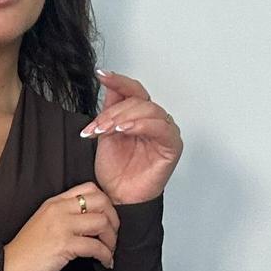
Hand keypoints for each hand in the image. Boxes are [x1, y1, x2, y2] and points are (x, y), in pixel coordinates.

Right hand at [2, 183, 118, 270]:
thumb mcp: (43, 224)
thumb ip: (63, 217)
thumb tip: (89, 223)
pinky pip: (96, 247)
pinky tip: (105, 262)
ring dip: (111, 240)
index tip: (107, 221)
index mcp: (54, 203)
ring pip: (102, 223)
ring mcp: (61, 226)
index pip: (89, 188)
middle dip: (114, 220)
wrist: (6, 269)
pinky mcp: (63, 245)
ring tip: (109, 251)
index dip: (105, 204)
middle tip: (112, 237)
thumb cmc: (25, 252)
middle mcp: (59, 210)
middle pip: (102, 202)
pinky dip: (106, 256)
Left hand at [80, 70, 182, 204]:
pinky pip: (161, 127)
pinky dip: (142, 125)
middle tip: (98, 126)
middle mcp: (154, 121)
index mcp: (139, 116)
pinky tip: (125, 130)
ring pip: (148, 110)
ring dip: (124, 117)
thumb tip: (107, 81)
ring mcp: (164, 132)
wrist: (117, 196)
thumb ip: (110, 107)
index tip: (101, 74)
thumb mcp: (105, 132)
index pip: (133, 90)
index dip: (118, 80)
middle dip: (114, 111)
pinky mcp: (172, 146)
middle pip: (138, 101)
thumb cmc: (114, 170)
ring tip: (107, 130)